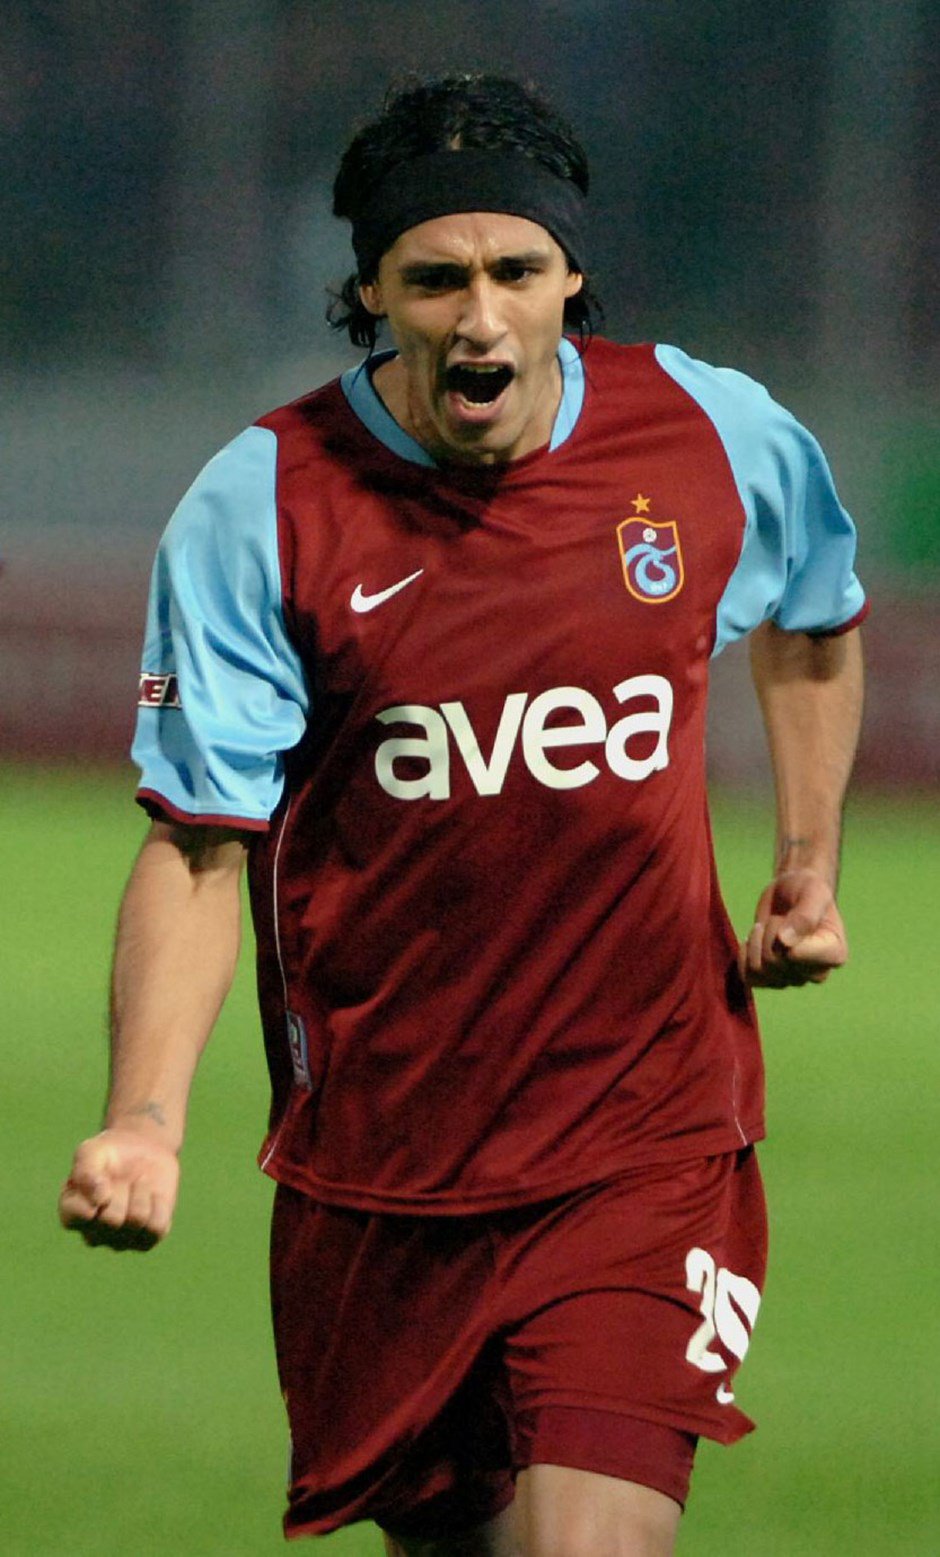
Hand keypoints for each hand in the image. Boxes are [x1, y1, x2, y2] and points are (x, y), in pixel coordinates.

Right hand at [58, 1129, 179, 1250]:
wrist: (144, 1151)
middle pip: (112, 1220)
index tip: (101, 1174)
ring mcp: (119, 1241)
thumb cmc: (110, 1153)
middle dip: (123, 1190)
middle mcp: (92, 1234)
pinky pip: (157, 1228)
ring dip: (142, 1193)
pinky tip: (153, 1195)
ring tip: (139, 1180)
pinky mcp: (146, 1240)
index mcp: (72, 1213)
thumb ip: (86, 1171)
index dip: (93, 1195)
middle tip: (123, 1176)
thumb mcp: (91, 1151)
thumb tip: (99, 1199)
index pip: (76, 1217)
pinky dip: (159, 1204)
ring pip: (136, 1222)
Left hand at [740, 868, 847, 988]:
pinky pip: (749, 978)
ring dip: (755, 943)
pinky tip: (751, 941)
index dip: (786, 940)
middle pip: (778, 964)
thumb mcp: (812, 892)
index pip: (804, 959)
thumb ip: (805, 916)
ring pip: (761, 971)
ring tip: (764, 927)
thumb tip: (785, 943)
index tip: (784, 919)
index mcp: (834, 953)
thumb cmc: (806, 890)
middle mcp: (816, 972)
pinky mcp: (771, 978)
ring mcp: (793, 978)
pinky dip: (743, 958)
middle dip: (769, 934)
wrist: (789, 894)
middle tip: (777, 917)